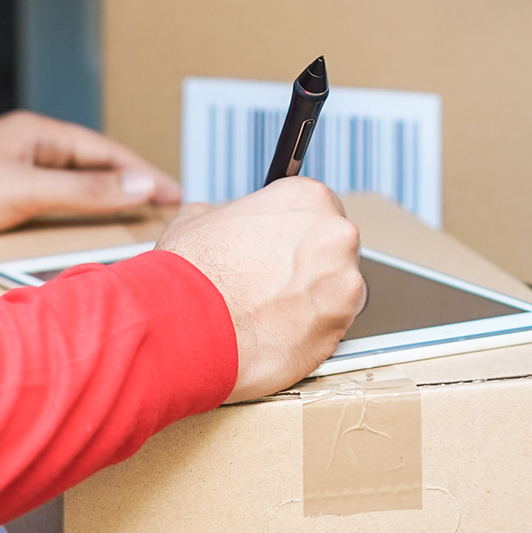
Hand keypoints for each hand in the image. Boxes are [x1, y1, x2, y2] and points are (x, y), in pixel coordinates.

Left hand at [0, 111, 180, 261]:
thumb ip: (84, 192)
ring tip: (122, 217)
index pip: (104, 150)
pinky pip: (38, 196)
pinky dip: (63, 209)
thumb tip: (136, 186)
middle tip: (156, 205)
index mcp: (33, 132)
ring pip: (61, 180)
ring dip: (94, 197)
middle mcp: (18, 143)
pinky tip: (65, 227)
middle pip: (85, 162)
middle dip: (123, 183)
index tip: (171, 193)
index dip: (141, 173)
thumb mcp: (25, 193)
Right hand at [157, 178, 365, 401]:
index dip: (295, 232)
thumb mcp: (198, 218)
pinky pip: (332, 329)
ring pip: (337, 292)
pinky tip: (276, 334)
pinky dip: (310, 333)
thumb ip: (227, 215)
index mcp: (308, 198)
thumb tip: (222, 221)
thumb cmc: (192, 272)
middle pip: (334, 249)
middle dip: (309, 266)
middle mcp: (336, 236)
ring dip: (313, 300)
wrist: (186, 325)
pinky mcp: (341, 329)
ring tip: (270, 313)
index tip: (281, 249)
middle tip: (273, 283)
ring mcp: (345, 284)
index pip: (318, 210)